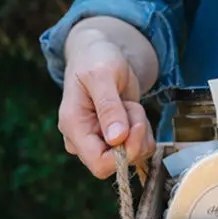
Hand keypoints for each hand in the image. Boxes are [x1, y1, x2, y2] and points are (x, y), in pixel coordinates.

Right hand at [57, 39, 155, 178]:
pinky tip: (131, 110)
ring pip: (133, 155)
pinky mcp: (115, 139)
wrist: (101, 54)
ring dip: (140, 130)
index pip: (99, 164)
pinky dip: (143, 130)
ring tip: (128, 104)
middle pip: (118, 164)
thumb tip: (117, 139)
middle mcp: (83, 140)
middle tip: (131, 107)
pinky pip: (139, 147)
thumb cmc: (97, 59)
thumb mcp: (103, 76)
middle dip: (135, 137)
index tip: (136, 126)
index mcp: (73, 127)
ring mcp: (99, 141)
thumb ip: (109, 107)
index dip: (123, 153)